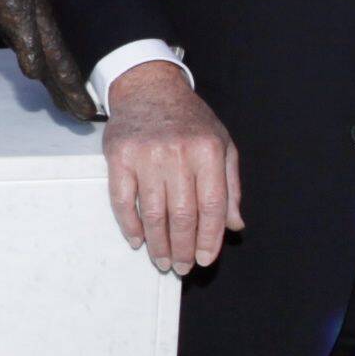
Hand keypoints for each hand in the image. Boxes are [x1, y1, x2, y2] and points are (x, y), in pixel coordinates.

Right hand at [99, 60, 241, 273]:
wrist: (149, 88)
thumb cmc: (189, 120)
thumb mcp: (221, 144)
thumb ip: (230, 186)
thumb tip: (235, 225)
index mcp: (208, 151)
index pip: (212, 206)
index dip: (210, 238)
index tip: (205, 259)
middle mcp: (178, 153)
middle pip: (183, 215)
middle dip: (184, 248)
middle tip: (183, 267)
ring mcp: (146, 155)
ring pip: (154, 213)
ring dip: (159, 244)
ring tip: (163, 260)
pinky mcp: (120, 156)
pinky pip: (123, 200)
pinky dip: (130, 225)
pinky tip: (138, 240)